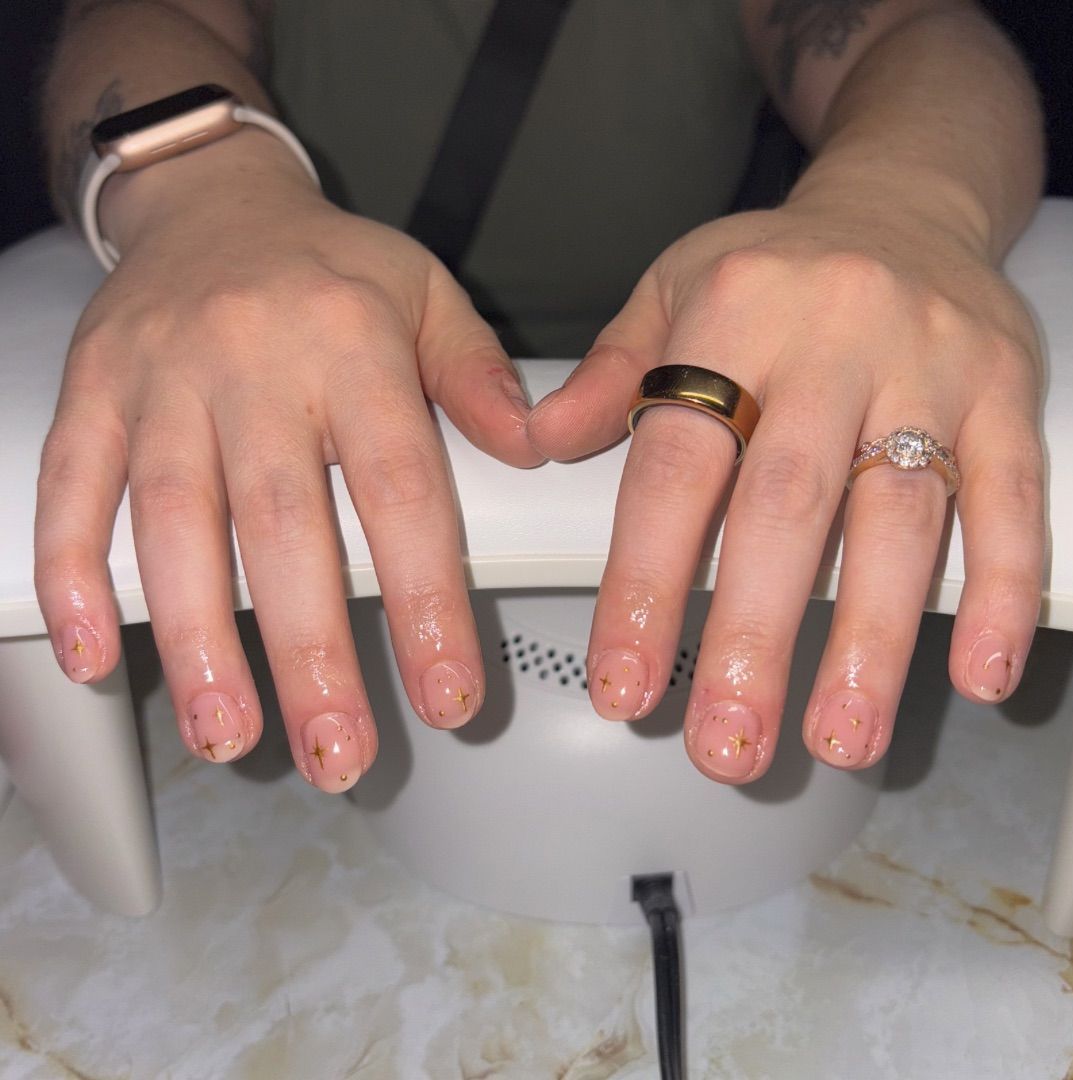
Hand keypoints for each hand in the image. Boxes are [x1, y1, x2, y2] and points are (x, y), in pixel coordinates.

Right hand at [35, 136, 541, 791]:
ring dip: (197, 640)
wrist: (213, 199)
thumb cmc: (329, 266)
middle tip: (339, 752)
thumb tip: (534, 449)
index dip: (425, 600)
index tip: (446, 694)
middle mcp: (254, 363)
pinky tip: (95, 652)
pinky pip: (72, 484)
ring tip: (228, 733)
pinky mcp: (94, 389)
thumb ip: (479, 374)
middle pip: (283, 527)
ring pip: (174, 522)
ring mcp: (163, 379)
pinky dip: (74, 572)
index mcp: (352, 345)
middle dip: (310, 653)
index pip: (400, 490)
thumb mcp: (426, 293)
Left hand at [526, 201, 1043, 781]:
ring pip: (898, 517)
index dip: (643, 586)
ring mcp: (928, 367)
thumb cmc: (775, 266)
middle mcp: (832, 340)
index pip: (673, 470)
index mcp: (732, 316)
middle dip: (752, 638)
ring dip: (869, 641)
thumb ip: (611, 372)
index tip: (625, 685)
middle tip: (728, 744)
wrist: (905, 196)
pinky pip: (1008, 496)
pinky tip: (974, 674)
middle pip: (784, 508)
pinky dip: (995, 590)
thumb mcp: (672, 289)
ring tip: (839, 738)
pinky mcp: (1005, 392)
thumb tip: (539, 439)